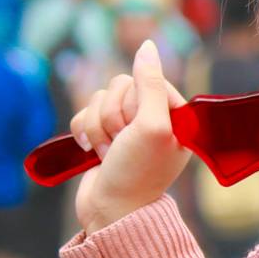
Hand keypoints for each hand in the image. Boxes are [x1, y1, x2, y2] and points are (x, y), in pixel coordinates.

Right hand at [72, 39, 193, 232]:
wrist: (109, 211)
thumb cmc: (137, 173)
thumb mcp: (152, 126)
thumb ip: (150, 83)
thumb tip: (147, 46)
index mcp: (174, 115)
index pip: (148, 79)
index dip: (135, 101)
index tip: (139, 128)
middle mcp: (152, 118)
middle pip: (120, 86)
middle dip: (114, 117)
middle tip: (123, 145)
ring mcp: (125, 128)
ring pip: (99, 99)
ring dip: (98, 127)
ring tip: (110, 153)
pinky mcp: (101, 135)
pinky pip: (83, 113)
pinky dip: (84, 133)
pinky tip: (94, 153)